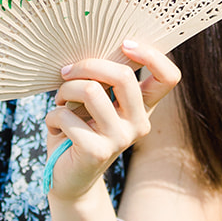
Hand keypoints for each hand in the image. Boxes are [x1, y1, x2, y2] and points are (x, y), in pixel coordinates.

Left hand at [44, 39, 179, 203]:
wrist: (68, 177)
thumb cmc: (78, 130)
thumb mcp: (95, 102)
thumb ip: (102, 81)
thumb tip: (91, 49)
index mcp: (142, 107)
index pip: (169, 77)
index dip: (152, 55)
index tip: (124, 44)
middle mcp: (139, 123)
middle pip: (123, 76)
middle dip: (87, 66)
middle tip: (66, 72)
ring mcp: (120, 139)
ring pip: (91, 90)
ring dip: (64, 90)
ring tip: (58, 101)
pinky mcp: (97, 151)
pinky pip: (67, 115)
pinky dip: (52, 115)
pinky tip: (54, 126)